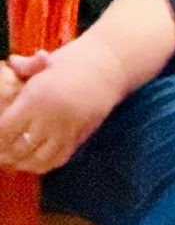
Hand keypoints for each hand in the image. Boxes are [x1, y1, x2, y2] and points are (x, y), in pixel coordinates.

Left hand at [0, 37, 125, 174]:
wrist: (113, 64)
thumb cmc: (76, 59)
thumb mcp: (48, 61)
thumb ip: (24, 66)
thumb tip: (9, 64)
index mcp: (36, 98)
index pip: (5, 130)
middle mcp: (51, 118)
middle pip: (18, 149)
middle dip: (4, 154)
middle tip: (0, 153)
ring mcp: (67, 130)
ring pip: (37, 160)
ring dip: (22, 163)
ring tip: (12, 161)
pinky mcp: (81, 136)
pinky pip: (58, 159)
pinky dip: (43, 165)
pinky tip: (33, 161)